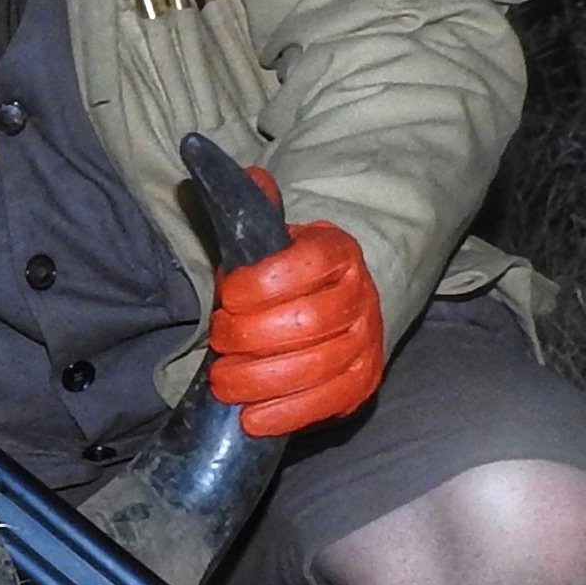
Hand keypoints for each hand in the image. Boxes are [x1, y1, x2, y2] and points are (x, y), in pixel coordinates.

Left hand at [205, 173, 383, 436]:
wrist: (321, 311)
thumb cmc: (280, 277)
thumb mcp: (264, 239)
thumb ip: (249, 208)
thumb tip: (226, 165)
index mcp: (337, 252)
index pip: (305, 265)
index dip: (259, 285)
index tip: (226, 296)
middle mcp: (360, 295)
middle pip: (306, 323)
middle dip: (249, 336)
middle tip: (218, 341)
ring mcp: (366, 341)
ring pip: (316, 367)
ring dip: (259, 380)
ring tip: (224, 383)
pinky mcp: (362, 383)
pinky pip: (329, 404)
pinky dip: (287, 415)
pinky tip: (252, 419)